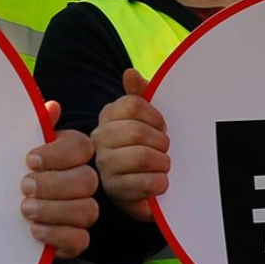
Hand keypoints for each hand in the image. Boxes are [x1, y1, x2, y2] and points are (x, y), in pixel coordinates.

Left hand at [20, 102, 98, 257]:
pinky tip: (35, 230)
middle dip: (53, 184)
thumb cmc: (11, 170)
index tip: (30, 160)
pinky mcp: (75, 239)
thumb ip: (34, 128)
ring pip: (88, 210)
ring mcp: (81, 210)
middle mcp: (82, 180)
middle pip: (87, 180)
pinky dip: (58, 235)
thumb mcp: (16, 146)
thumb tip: (52, 107)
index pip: (81, 147)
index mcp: (70, 153)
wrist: (0, 208)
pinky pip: (81, 239)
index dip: (58, 154)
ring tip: (26, 209)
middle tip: (24, 187)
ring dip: (54, 210)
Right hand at [93, 69, 169, 222]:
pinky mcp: (115, 190)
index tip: (161, 127)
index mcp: (108, 116)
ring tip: (163, 166)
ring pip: (142, 157)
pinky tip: (160, 182)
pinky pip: (145, 182)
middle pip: (137, 132)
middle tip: (164, 149)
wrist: (142, 188)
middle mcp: (100, 139)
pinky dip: (160, 182)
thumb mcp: (145, 118)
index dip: (155, 117)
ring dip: (163, 163)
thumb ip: (140, 94)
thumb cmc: (146, 147)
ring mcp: (104, 166)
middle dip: (161, 142)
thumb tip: (130, 73)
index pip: (132, 104)